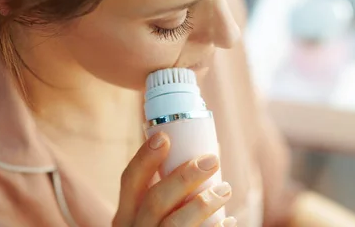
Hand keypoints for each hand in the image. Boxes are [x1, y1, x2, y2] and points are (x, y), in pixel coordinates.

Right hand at [112, 132, 235, 226]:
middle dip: (184, 176)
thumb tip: (208, 152)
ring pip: (174, 226)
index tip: (165, 136)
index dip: (145, 157)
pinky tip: (228, 221)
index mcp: (126, 216)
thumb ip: (168, 193)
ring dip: (202, 204)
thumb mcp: (148, 218)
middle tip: (212, 159)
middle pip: (155, 201)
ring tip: (226, 189)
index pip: (129, 181)